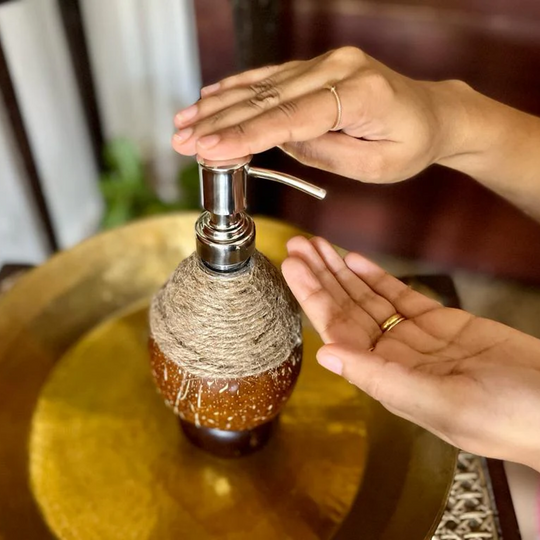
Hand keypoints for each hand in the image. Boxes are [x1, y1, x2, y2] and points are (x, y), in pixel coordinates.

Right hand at [172, 47, 467, 182]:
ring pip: (261, 85)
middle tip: (181, 141)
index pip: (289, 117)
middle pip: (266, 98)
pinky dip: (238, 87)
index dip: (244, 134)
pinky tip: (210, 96)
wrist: (431, 113)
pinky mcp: (317, 66)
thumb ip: (326, 153)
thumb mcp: (376, 166)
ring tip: (183, 123)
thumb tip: (282, 141)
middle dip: (219, 122)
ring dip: (219, 105)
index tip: (208, 148)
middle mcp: (338, 69)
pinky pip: (270, 76)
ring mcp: (325, 63)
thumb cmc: (409, 144)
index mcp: (359, 95)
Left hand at [281, 235, 539, 470]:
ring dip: (341, 272)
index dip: (312, 297)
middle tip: (298, 247)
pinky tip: (354, 260)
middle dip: (320, 277)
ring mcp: (415, 336)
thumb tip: (327, 355)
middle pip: (346, 309)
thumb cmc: (506, 417)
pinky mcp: (440, 321)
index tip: (293, 269)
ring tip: (318, 246)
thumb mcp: (440, 401)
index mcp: (385, 377)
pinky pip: (399, 295)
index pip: (336, 330)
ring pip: (368, 298)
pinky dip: (376, 277)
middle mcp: (393, 356)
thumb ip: (380, 377)